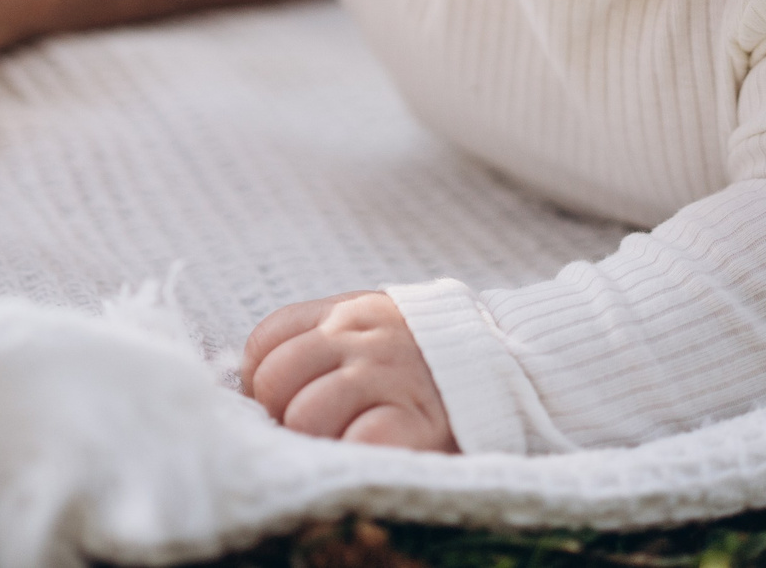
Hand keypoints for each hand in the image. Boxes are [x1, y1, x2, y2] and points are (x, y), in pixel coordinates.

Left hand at [240, 291, 456, 450]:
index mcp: (346, 313)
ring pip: (306, 415)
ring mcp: (390, 377)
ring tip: (347, 439)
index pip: (266, 341)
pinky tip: (372, 449)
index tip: (286, 401)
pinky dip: (356, 453)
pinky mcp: (419, 422)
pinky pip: (359, 442)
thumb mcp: (370, 328)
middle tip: (316, 428)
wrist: (509, 366)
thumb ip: (320, 340)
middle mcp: (363, 338)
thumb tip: (256, 387)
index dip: (262, 381)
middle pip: (274, 381)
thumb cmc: (421, 358)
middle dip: (284, 415)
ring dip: (319, 439)